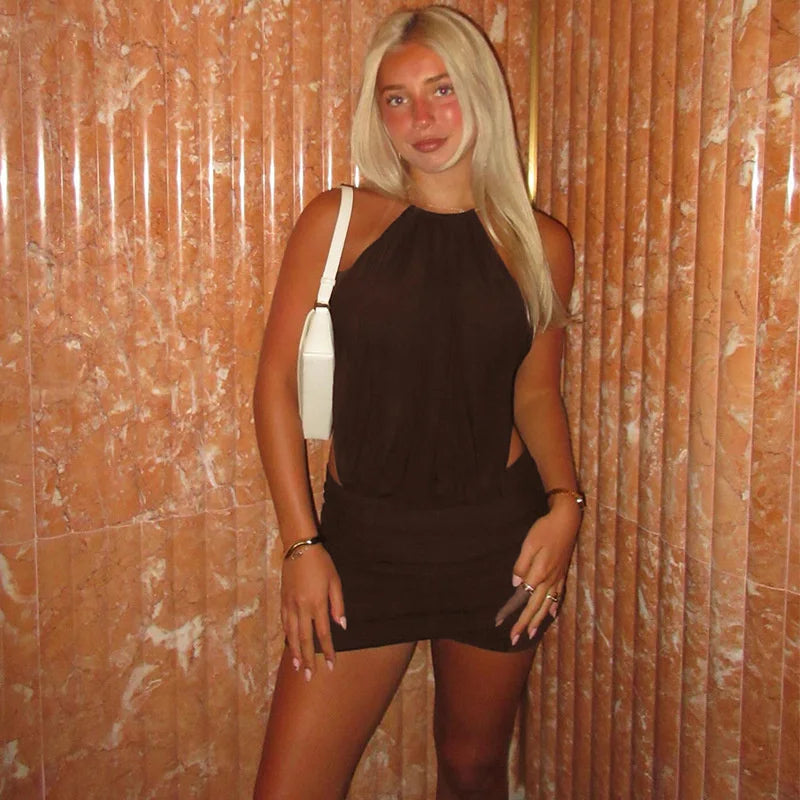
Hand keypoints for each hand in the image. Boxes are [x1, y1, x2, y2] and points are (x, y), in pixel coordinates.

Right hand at [280, 544, 345, 680]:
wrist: (299, 548)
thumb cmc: (322, 563)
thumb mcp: (335, 581)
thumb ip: (338, 605)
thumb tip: (341, 625)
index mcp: (317, 604)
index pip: (323, 634)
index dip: (328, 651)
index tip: (331, 666)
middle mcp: (302, 608)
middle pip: (305, 639)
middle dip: (308, 659)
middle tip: (309, 677)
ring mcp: (290, 605)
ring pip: (292, 634)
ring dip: (295, 652)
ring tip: (297, 667)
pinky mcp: (283, 600)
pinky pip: (284, 623)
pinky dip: (287, 637)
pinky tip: (289, 645)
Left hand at [495, 499, 580, 643]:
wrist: (567, 521)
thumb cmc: (545, 530)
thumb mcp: (529, 544)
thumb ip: (521, 565)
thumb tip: (516, 585)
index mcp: (539, 574)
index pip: (522, 599)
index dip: (510, 612)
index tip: (499, 624)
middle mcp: (549, 580)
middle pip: (535, 607)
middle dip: (523, 624)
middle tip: (513, 639)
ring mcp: (557, 578)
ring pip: (547, 605)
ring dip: (538, 621)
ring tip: (530, 634)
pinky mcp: (562, 573)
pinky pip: (558, 595)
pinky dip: (553, 606)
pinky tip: (552, 613)